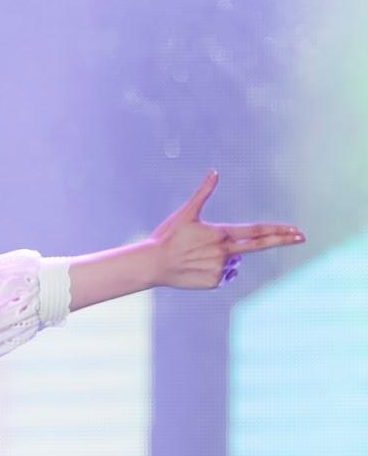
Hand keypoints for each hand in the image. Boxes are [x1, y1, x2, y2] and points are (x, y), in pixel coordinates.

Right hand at [148, 170, 304, 288]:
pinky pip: (224, 275)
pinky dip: (216, 270)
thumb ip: (203, 193)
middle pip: (259, 246)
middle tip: (303, 237)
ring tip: (199, 255)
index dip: (277, 230)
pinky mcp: (214, 282)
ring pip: (234, 262)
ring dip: (225, 257)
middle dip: (283, 240)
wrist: (153, 265)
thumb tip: (215, 172)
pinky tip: (198, 266)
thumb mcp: (186, 213)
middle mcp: (225, 252)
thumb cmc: (168, 236)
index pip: (256, 231)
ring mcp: (221, 269)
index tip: (295, 230)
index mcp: (220, 233)